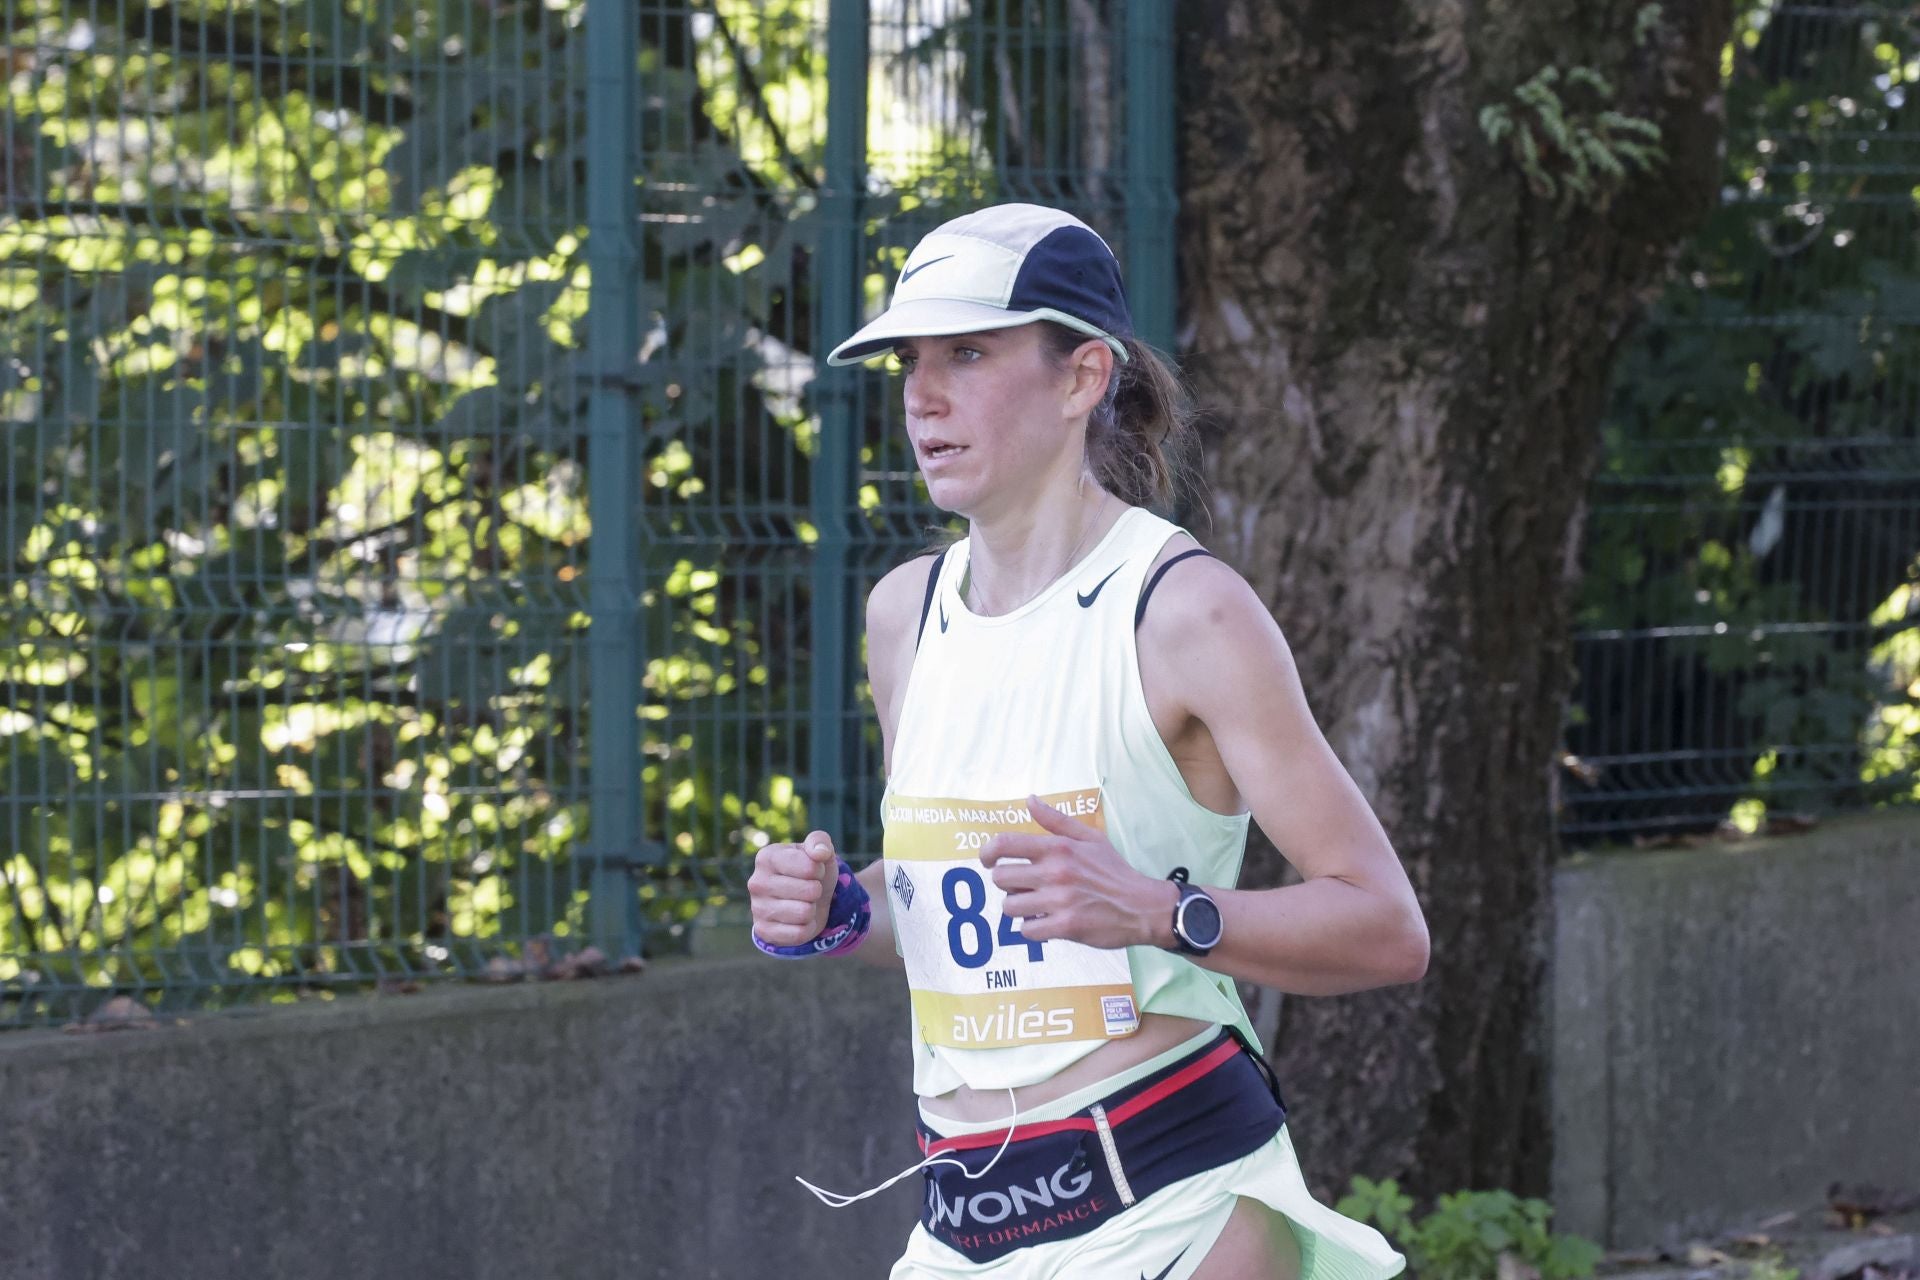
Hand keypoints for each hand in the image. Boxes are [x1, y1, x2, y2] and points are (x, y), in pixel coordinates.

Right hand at [747, 830, 838, 946]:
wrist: (804, 900)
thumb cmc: (811, 871)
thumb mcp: (819, 851)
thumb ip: (820, 842)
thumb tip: (819, 853)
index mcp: (766, 857)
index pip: (810, 867)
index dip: (820, 870)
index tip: (813, 870)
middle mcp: (756, 882)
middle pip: (809, 891)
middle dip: (817, 891)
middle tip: (809, 889)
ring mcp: (757, 908)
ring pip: (805, 913)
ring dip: (812, 910)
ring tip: (803, 903)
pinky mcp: (763, 931)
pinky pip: (798, 934)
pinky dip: (806, 928)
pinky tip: (798, 920)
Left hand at [980, 797, 1173, 949]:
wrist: (1143, 906)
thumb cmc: (1115, 871)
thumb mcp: (1090, 838)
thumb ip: (1056, 821)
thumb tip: (1029, 800)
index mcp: (1058, 848)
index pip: (1005, 844)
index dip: (986, 852)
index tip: (987, 861)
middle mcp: (1055, 872)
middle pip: (1000, 877)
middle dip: (1007, 883)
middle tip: (1022, 886)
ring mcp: (1059, 901)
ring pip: (1010, 906)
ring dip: (1018, 907)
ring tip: (1035, 905)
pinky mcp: (1065, 927)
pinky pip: (1027, 930)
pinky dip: (1032, 928)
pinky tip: (1045, 922)